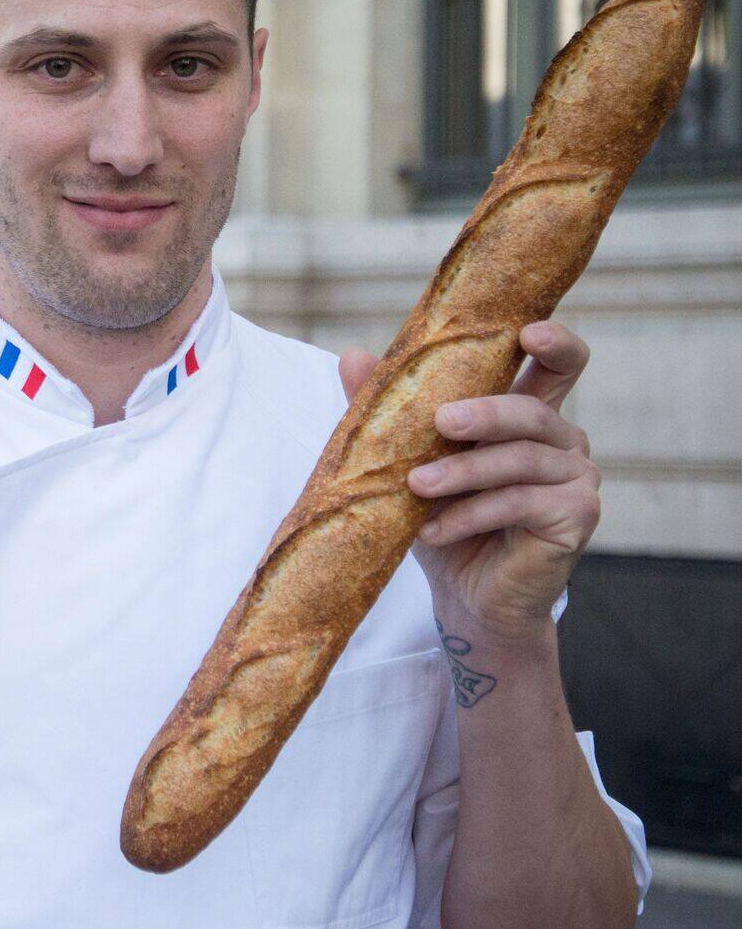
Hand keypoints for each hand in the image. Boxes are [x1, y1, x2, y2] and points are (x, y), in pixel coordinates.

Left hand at [339, 321, 599, 640]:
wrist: (464, 597)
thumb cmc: (444, 522)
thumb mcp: (412, 461)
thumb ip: (391, 408)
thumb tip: (351, 354)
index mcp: (530, 416)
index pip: (558, 365)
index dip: (555, 342)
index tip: (529, 331)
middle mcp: (564, 440)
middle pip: (531, 411)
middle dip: (484, 412)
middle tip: (439, 422)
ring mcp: (578, 477)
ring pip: (519, 459)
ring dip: (462, 472)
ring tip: (416, 488)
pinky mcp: (577, 516)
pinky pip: (520, 502)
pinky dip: (471, 514)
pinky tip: (433, 531)